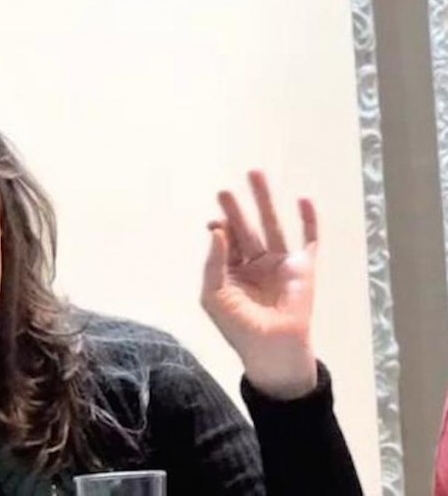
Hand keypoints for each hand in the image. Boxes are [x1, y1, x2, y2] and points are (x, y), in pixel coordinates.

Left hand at [200, 170, 317, 399]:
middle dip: (237, 208)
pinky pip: (308, 239)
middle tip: (225, 190)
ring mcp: (280, 263)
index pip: (225, 240)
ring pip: (273, 225)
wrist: (272, 349)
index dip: (220, 227)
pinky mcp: (304, 268)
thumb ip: (213, 262)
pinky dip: (308, 220)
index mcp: (232, 270)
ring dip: (265, 201)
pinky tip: (303, 200)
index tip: (214, 222)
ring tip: (255, 174)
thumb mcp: (214, 295)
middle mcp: (256, 263)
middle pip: (246, 227)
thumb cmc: (238, 327)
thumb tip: (216, 229)